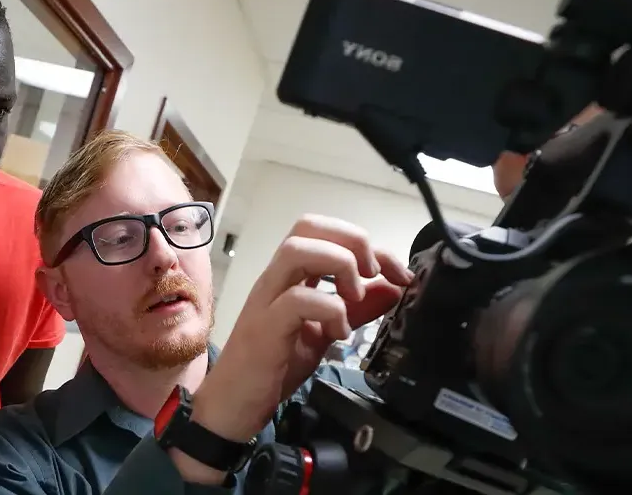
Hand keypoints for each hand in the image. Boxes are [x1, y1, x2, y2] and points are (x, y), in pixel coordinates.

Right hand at [172, 215, 411, 482]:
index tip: (399, 273)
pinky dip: (329, 310)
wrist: (233, 405)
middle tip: (374, 274)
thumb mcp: (324, 334)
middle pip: (308, 227)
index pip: (325, 233)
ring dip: (339, 265)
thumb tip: (392, 289)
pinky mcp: (264, 328)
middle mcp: (275, 280)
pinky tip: (339, 333)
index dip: (368, 244)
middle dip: (352, 241)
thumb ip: (356, 310)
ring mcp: (267, 300)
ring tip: (355, 296)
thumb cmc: (272, 367)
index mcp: (290, 277)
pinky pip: (296, 300)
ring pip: (297, 250)